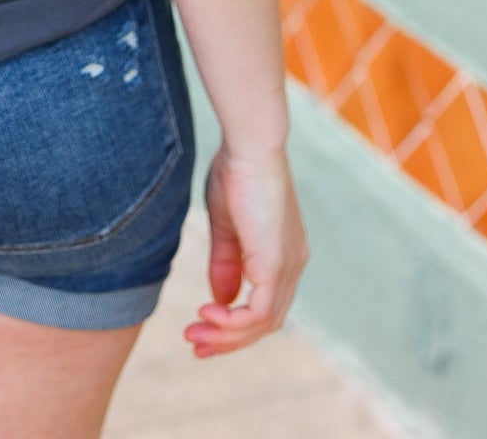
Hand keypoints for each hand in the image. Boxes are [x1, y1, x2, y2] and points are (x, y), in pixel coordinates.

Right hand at [183, 143, 308, 357]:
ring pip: (263, 323)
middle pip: (266, 322)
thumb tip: (220, 299)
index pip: (265, 303)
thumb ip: (226, 261)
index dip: (235, 322)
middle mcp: (293, 264)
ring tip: (194, 332)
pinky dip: (233, 321)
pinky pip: (259, 312)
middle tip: (194, 344)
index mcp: (283, 252)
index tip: (201, 327)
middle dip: (228, 338)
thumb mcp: (226, 223)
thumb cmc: (236, 170)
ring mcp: (288, 265)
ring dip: (227, 335)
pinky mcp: (276, 264)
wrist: (250, 143)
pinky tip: (207, 311)